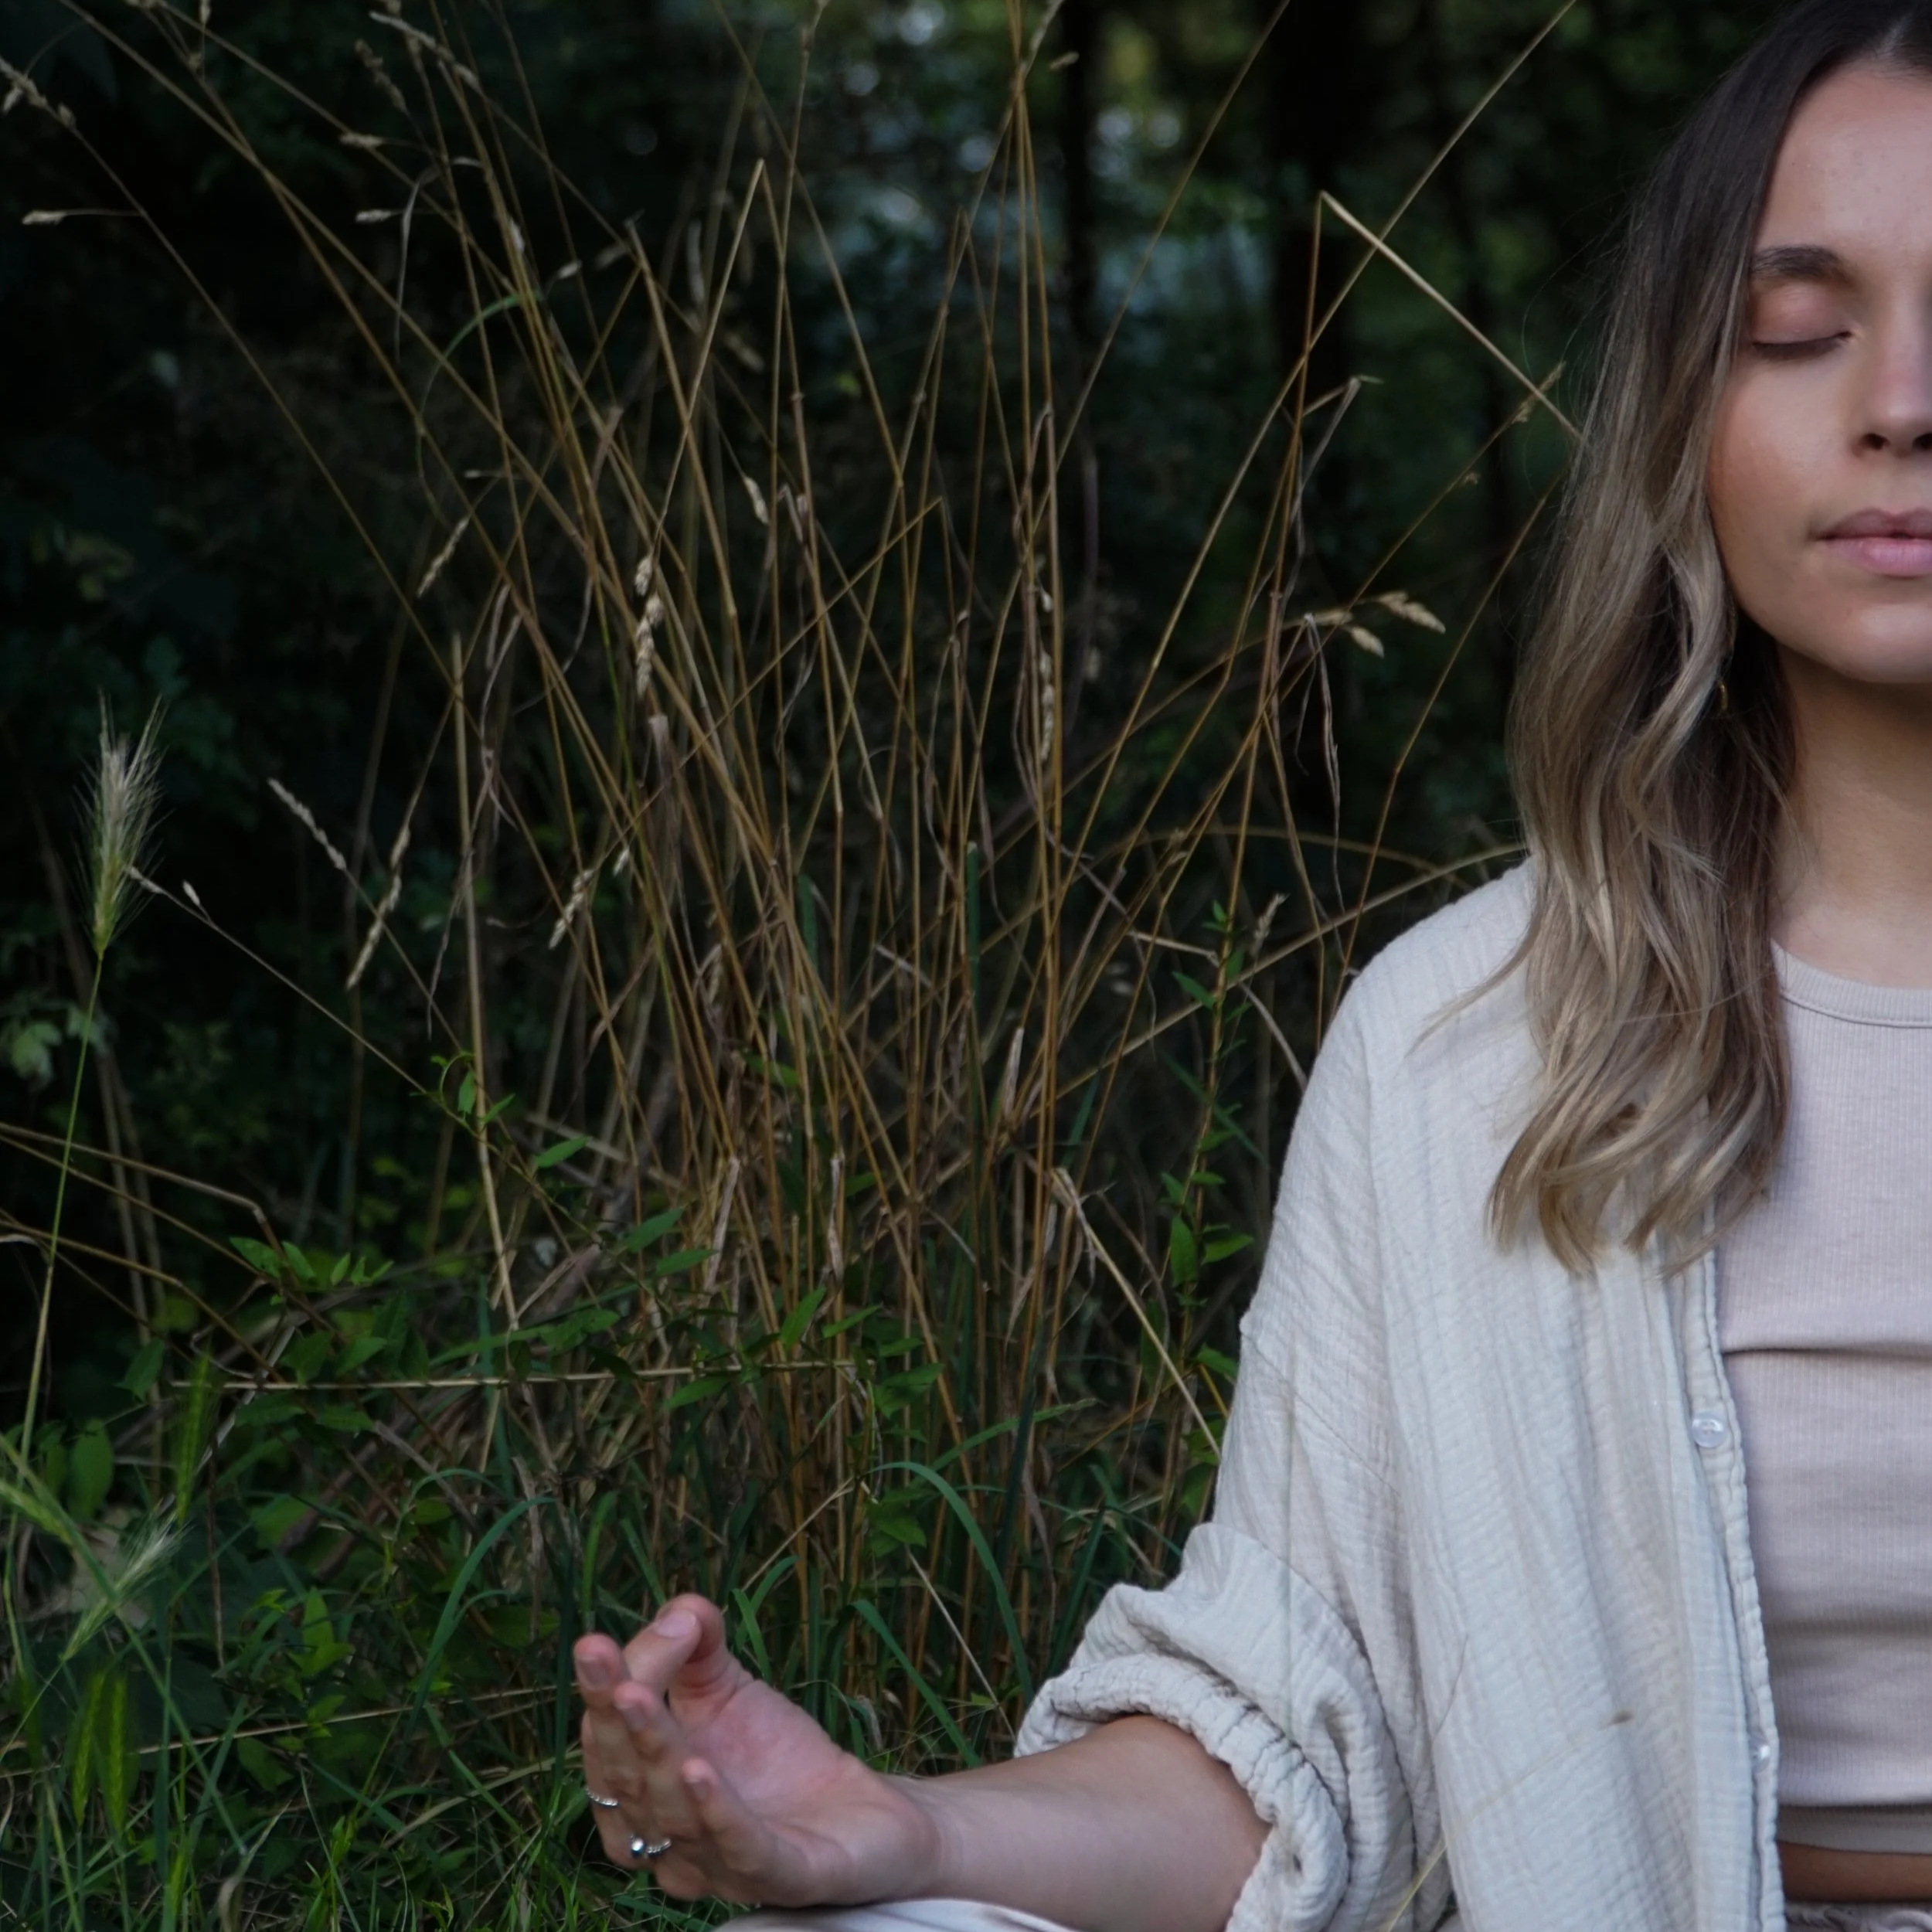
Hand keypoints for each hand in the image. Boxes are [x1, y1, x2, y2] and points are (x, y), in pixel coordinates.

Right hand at [574, 1593, 941, 1905]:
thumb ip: (697, 1645)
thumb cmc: (779, 1756)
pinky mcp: (784, 1876)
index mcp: (646, 1798)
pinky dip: (717, 1812)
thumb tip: (680, 1611)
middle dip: (616, 1721)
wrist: (864, 1812)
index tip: (595, 1642)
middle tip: (602, 1661)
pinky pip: (742, 1850)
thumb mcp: (731, 1690)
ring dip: (655, 1752)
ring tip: (639, 1696)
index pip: (609, 1750)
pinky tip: (699, 1769)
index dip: (602, 1696)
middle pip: (630, 1784)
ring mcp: (724, 1866)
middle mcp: (672, 1842)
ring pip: (675, 1817)